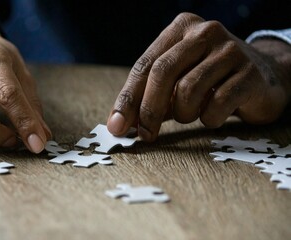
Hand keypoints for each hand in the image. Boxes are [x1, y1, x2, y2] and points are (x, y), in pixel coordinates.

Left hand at [107, 12, 290, 141]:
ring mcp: (230, 50)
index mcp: (180, 29)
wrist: (263, 77)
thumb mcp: (176, 80)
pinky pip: (216, 105)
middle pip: (163, 73)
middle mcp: (205, 32)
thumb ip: (149, 96)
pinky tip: (213, 114)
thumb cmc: (210, 80)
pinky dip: (208, 118)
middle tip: (146, 134)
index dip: (128, 98)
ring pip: (188, 91)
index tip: (117, 126)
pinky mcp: (250, 73)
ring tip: (190, 113)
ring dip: (183, 113)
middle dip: (149, 110)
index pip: (145, 65)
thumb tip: (119, 124)